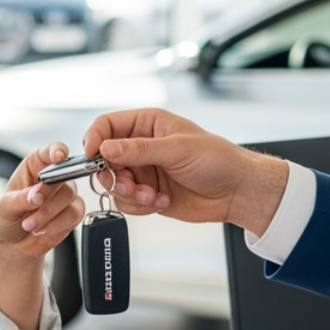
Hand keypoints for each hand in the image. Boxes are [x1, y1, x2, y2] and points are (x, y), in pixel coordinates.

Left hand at [0, 142, 85, 329]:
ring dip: (53, 215)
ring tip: (32, 228)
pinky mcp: (70, 219)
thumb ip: (16, 201)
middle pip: (65, 178)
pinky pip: (78, 217)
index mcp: (30, 171)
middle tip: (31, 208)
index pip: (47, 154)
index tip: (59, 156)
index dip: (55, 152)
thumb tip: (31, 193)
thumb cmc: (1, 227)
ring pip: (74, 199)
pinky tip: (44, 235)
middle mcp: (50, 182)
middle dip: (49, 196)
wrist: (10, 256)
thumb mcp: (0, 213)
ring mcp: (63, 200)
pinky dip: (61, 227)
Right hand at [82, 108, 287, 234]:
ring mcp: (144, 171)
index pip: (107, 125)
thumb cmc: (217, 159)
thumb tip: (106, 148)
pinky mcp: (148, 193)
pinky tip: (162, 201)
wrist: (236, 192)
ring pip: (114, 184)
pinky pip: (127, 202)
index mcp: (148, 124)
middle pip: (105, 159)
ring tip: (153, 195)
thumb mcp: (177, 149)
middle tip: (127, 184)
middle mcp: (142, 146)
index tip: (93, 157)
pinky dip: (141, 206)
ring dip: (130, 194)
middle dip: (114, 176)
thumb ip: (139, 150)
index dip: (95, 139)